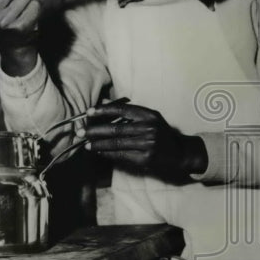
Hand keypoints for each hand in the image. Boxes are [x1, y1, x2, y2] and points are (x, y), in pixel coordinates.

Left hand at [77, 101, 207, 182]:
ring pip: (116, 143)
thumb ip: (129, 111)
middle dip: (95, 130)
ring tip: (86, 144)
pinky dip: (108, 153)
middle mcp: (149, 127)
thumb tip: (105, 102)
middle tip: (80, 132)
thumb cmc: (161, 133)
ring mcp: (147, 143)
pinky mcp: (146, 158)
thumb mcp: (150, 117)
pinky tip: (98, 152)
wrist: (179, 153)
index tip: (89, 112)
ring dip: (98, 144)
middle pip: (116, 127)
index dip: (103, 110)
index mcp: (149, 114)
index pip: (122, 109)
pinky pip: (121, 155)